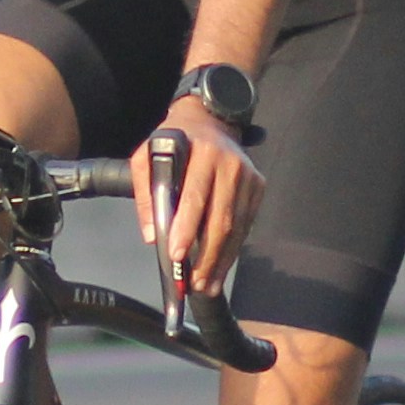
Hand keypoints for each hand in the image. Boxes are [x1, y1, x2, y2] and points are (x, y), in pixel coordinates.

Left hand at [132, 95, 264, 297]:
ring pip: (237, 227)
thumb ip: (146, 194)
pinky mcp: (258, 186)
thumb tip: (152, 235)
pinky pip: (246, 224)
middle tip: (195, 283)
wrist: (210, 119)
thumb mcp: (146, 156)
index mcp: (202, 153)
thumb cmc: (173, 141)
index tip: (176, 256)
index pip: (195, 197)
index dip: (186, 228)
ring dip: (222, 260)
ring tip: (208, 284)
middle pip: (221, 219)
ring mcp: (248, 176)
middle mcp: (230, 164)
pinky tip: (221, 266)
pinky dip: (234, 248)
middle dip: (207, 256)